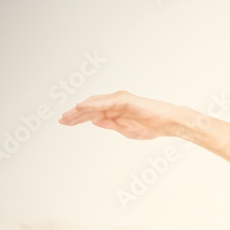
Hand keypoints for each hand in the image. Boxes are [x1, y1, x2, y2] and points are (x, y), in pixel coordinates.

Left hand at [59, 90, 187, 139]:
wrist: (168, 122)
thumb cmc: (152, 126)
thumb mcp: (126, 130)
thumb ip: (110, 124)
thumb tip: (94, 121)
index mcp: (115, 111)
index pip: (92, 114)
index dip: (77, 118)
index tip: (65, 122)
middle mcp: (115, 103)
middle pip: (90, 108)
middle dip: (75, 114)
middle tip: (61, 120)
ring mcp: (119, 100)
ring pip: (94, 104)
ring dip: (80, 109)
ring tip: (67, 115)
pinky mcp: (124, 99)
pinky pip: (105, 102)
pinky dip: (92, 104)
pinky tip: (81, 107)